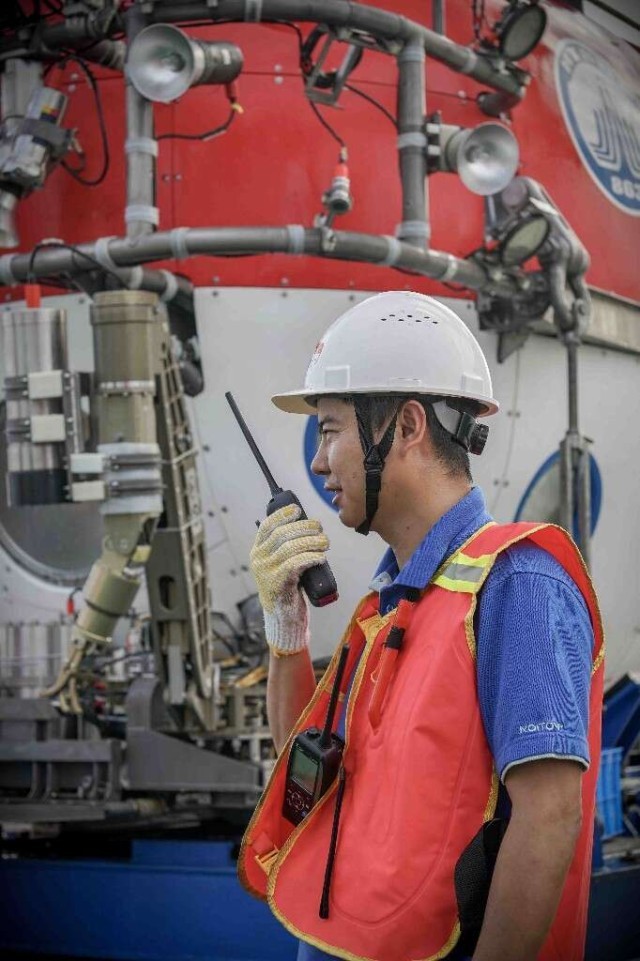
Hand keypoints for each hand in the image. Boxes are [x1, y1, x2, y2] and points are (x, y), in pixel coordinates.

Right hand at [250, 504, 329, 654]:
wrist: (284, 619)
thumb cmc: (288, 588)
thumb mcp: (282, 565)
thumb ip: (286, 548)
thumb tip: (307, 527)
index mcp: (258, 552)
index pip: (266, 526)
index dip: (282, 515)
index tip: (298, 510)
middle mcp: (258, 560)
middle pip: (282, 534)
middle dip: (304, 528)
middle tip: (320, 529)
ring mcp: (266, 572)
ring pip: (290, 547)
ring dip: (311, 542)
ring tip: (325, 542)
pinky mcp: (278, 584)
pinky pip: (295, 563)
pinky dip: (310, 557)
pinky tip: (320, 557)